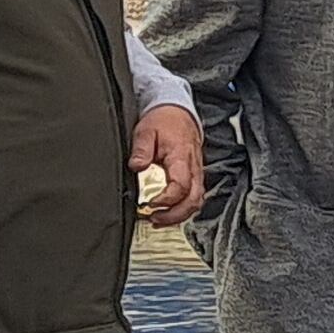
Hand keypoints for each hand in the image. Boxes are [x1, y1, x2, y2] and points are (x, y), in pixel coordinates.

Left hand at [128, 102, 204, 227]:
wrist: (178, 112)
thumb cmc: (163, 121)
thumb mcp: (145, 131)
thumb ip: (141, 150)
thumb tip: (136, 166)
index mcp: (182, 157)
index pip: (181, 186)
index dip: (166, 200)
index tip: (149, 204)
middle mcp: (193, 168)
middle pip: (193, 200)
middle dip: (174, 215)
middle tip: (153, 218)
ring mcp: (196, 173)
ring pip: (196, 202)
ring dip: (179, 215)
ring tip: (158, 220)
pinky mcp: (195, 176)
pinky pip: (194, 197)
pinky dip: (182, 209)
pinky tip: (167, 212)